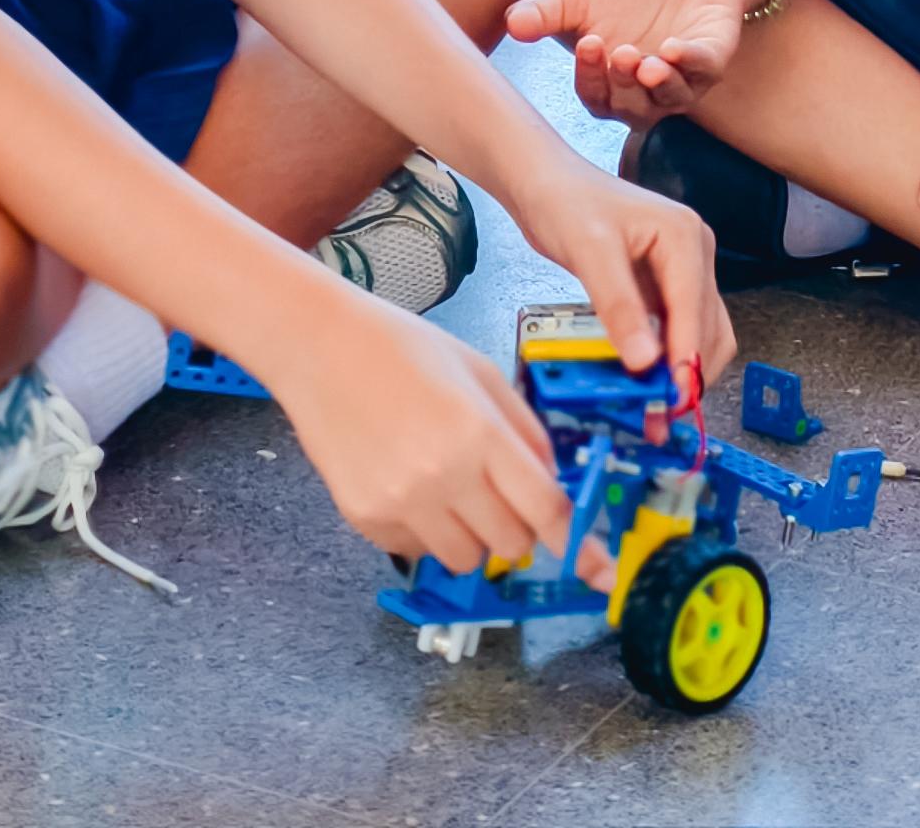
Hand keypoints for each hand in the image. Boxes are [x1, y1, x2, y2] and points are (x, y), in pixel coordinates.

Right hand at [266, 288, 572, 575]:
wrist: (320, 347)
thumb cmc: (404, 348)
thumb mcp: (481, 372)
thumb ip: (524, 430)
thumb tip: (553, 483)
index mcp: (480, 433)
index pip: (545, 509)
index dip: (578, 546)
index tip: (599, 571)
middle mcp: (443, 475)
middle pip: (511, 543)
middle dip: (518, 527)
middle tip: (499, 495)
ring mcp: (401, 502)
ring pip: (466, 559)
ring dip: (472, 536)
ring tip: (448, 488)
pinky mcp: (365, 518)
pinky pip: (416, 552)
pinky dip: (424, 532)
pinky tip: (407, 485)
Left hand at [502, 149, 733, 400]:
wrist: (543, 182)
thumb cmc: (565, 201)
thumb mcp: (589, 251)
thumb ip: (619, 305)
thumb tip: (646, 361)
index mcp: (684, 237)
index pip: (695, 309)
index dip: (688, 358)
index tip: (674, 399)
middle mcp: (693, 253)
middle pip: (708, 327)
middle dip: (689, 372)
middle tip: (660, 413)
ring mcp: (681, 271)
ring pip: (698, 334)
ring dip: (681, 371)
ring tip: (653, 407)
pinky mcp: (661, 286)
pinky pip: (672, 330)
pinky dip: (664, 359)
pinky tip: (643, 381)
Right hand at [506, 0, 751, 124]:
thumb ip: (546, 12)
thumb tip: (512, 23)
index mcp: (609, 84)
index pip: (596, 96)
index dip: (590, 77)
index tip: (587, 43)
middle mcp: (645, 94)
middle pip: (632, 106)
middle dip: (624, 83)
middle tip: (619, 54)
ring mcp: (682, 82)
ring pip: (670, 98)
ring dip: (659, 83)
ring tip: (647, 63)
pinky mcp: (713, 61)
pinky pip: (704, 70)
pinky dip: (692, 62)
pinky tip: (676, 46)